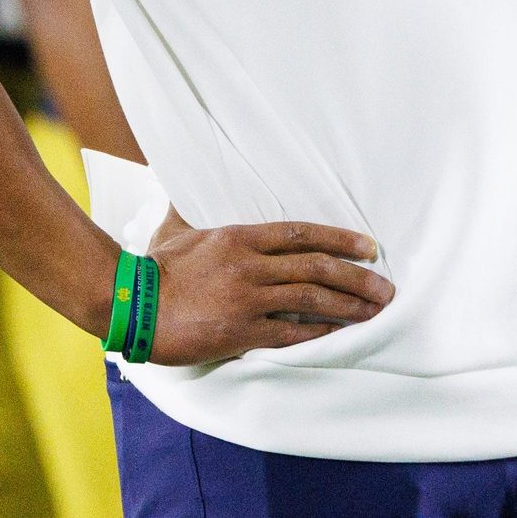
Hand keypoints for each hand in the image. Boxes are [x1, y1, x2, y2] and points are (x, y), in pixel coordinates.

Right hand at [144, 217, 392, 365]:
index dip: (341, 238)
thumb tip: (184, 182)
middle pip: (317, 267)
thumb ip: (190, 207)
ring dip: (349, 306)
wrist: (131, 306)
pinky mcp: (241, 331)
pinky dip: (320, 333)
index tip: (369, 247)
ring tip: (375, 312)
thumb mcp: (175, 228)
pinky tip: (340, 335)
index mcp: (240, 237)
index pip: (302, 232)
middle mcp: (250, 265)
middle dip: (357, 277)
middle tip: (385, 287)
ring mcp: (248, 298)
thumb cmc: (152, 267)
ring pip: (312, 299)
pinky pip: (291, 333)